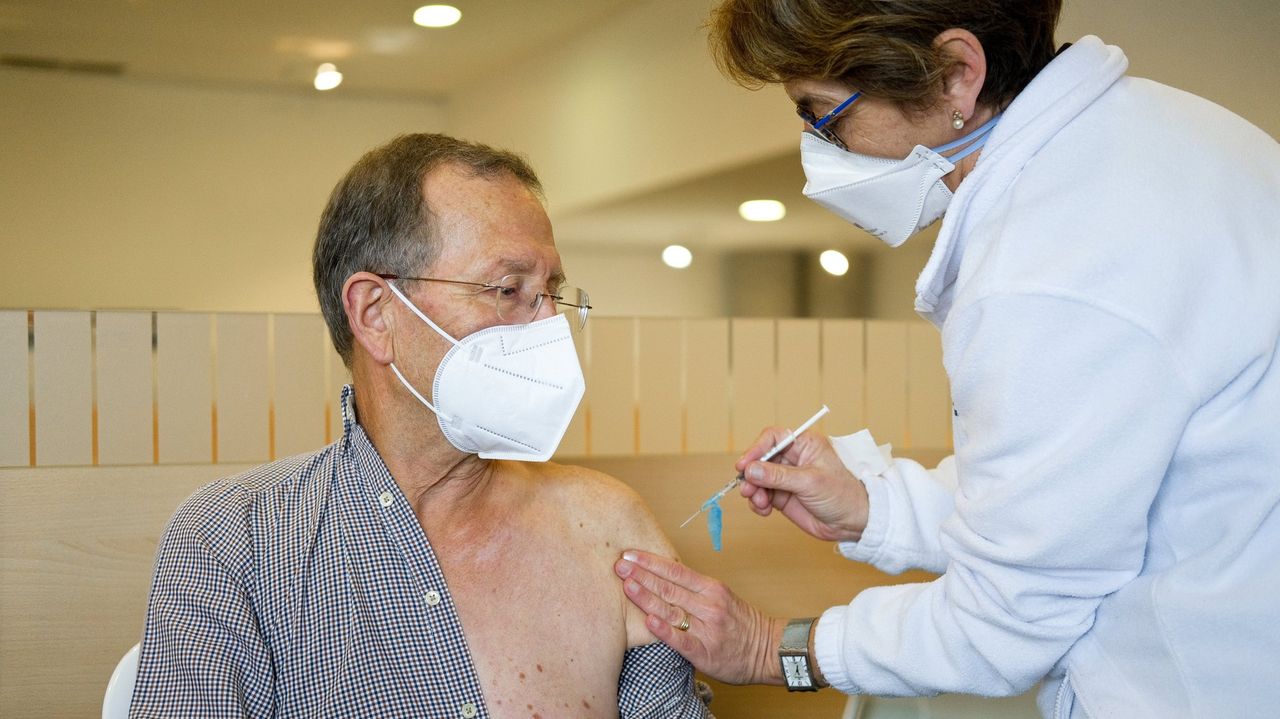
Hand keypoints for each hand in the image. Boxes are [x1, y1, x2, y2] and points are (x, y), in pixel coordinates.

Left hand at [614, 550, 784, 685]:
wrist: (770, 650)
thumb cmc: (742, 623)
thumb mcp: (722, 597)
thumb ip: (694, 589)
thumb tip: (660, 577)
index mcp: (711, 588)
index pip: (675, 570)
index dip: (650, 562)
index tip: (629, 554)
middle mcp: (709, 605)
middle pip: (669, 587)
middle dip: (641, 575)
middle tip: (618, 565)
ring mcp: (707, 629)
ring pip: (672, 610)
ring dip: (647, 598)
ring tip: (626, 586)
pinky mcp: (706, 653)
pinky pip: (682, 640)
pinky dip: (665, 631)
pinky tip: (648, 622)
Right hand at [735, 427, 869, 542]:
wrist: (854, 522)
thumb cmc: (842, 494)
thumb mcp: (810, 481)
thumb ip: (778, 476)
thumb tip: (751, 470)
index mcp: (804, 445)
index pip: (772, 438)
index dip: (756, 449)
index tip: (744, 465)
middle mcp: (793, 459)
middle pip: (760, 459)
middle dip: (751, 474)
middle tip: (748, 489)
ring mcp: (786, 478)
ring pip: (758, 479)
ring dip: (753, 491)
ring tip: (760, 503)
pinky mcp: (783, 496)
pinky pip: (761, 495)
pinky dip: (758, 503)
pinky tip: (764, 510)